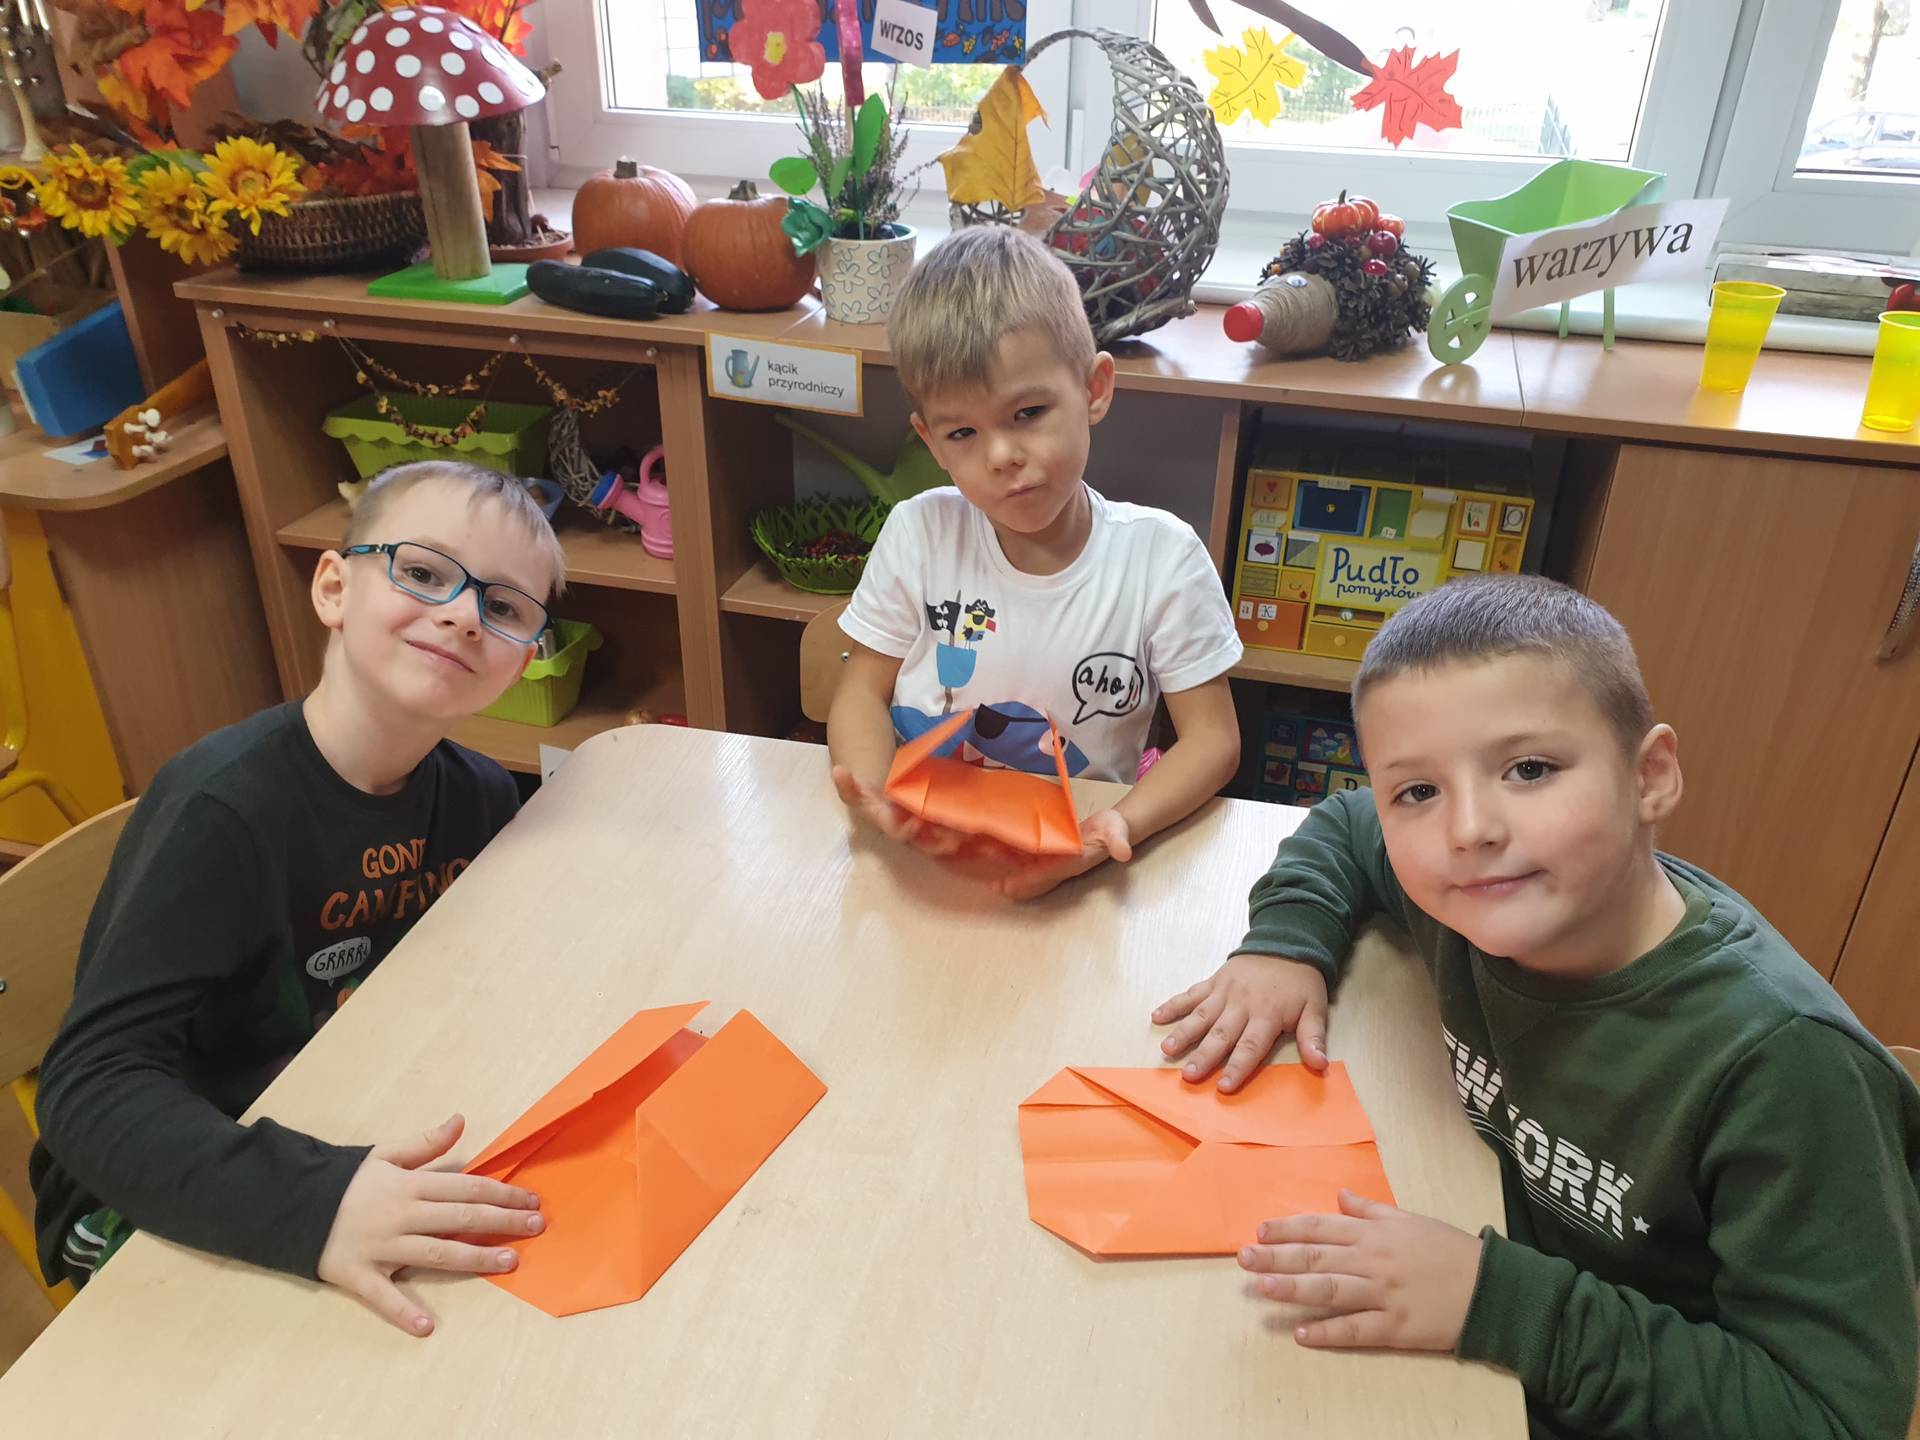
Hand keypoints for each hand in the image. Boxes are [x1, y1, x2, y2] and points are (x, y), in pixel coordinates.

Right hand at [316, 1113, 542, 1336]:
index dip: (502, 1193)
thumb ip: (425, 1144)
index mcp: (409, 1186)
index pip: (467, 1188)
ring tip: (509, 1263)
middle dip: (502, 1222)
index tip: (531, 1201)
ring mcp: (380, 1247)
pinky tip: (427, 1327)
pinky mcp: (357, 1274)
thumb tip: (461, 1120)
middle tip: (536, 1228)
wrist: (291, 1203)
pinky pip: (382, 1297)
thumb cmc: (346, 1181)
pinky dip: (403, 1312)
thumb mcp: (385, 1155)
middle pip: (460, 1219)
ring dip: (474, 1259)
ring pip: (436, 1254)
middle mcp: (401, 1215)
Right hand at [831, 765, 968, 856]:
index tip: (917, 821)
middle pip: (929, 844)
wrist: (881, 800)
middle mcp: (911, 833)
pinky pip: (954, 829)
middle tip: (958, 836)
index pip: (900, 833)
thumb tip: (838, 771)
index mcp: (891, 826)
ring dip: (960, 836)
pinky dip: (967, 827)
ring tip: (975, 829)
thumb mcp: (855, 792)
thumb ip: (847, 785)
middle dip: (943, 841)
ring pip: (945, 838)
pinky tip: (982, 821)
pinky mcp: (939, 823)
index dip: (909, 830)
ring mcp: (927, 830)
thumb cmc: (869, 798)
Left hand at [993, 808, 1132, 900]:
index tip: (1010, 886)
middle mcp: (1060, 865)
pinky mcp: (1052, 852)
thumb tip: (1124, 853)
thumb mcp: (1118, 832)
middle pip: (1034, 880)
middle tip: (994, 888)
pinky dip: (1014, 859)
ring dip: (1010, 872)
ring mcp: (1055, 861)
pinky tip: (998, 853)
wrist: (1115, 828)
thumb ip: (1119, 842)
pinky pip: (1030, 860)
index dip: (1028, 881)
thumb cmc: (1114, 829)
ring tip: (990, 875)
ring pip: (1028, 871)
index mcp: (1072, 862)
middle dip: (1015, 886)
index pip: (1047, 875)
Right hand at [1153, 952, 1329, 1089]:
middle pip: (1221, 1034)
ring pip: (1201, 1015)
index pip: (1250, 1046)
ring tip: (1167, 1050)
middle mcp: (1242, 1005)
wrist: (1286, 941)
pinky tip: (1156, 1016)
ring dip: (1183, 1033)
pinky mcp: (1214, 981)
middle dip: (1204, 1056)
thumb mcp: (1315, 1008)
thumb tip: (1320, 1064)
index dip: (1237, 1066)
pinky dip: (1173, 1004)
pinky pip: (1191, 993)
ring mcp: (1224, 992)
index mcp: (1267, 1015)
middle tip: (1188, 1075)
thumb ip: (1313, 1037)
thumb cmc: (1300, 982)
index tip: (1223, 1086)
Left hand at [1238, 1189, 1483, 1351]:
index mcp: (1375, 1232)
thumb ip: (1372, 1210)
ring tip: (1262, 1289)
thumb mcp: (1410, 1219)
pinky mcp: (1396, 1327)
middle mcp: (1373, 1260)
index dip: (1288, 1228)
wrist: (1491, 1287)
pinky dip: (1328, 1332)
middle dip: (1276, 1257)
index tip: (1260, 1231)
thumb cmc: (1450, 1251)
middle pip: (1316, 1256)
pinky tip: (1301, 1334)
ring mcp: (1383, 1294)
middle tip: (1244, 1259)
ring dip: (1293, 1289)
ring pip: (1330, 1289)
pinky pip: (1356, 1330)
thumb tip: (1340, 1196)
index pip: (1322, 1226)